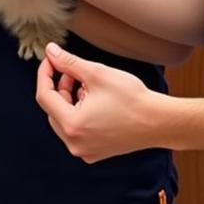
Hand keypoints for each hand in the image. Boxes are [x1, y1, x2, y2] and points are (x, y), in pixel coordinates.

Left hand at [35, 43, 160, 161]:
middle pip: (53, 109)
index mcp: (72, 125)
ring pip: (64, 120)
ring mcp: (85, 151)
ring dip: (69, 99)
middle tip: (72, 71)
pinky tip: (95, 101)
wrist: (159, 122)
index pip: (44, 96)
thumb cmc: (132, 98)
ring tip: (87, 86)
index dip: (45, 74)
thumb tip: (50, 51)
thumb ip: (69, 62)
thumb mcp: (96, 74)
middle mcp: (75, 143)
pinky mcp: (95, 152)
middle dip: (59, 87)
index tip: (51, 59)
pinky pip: (77, 130)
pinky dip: (79, 113)